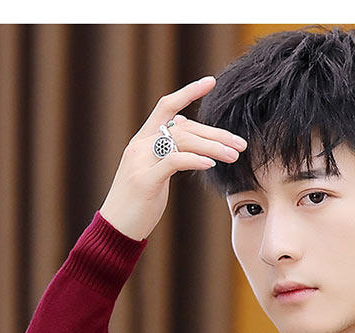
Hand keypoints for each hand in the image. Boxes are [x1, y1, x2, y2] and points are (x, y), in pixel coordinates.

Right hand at [98, 75, 247, 240]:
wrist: (115, 228)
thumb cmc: (137, 203)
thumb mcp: (152, 172)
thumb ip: (165, 150)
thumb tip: (179, 126)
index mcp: (142, 141)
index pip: (166, 107)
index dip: (188, 92)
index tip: (211, 82)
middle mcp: (140, 146)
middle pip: (183, 127)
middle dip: (215, 134)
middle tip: (239, 144)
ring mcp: (141, 162)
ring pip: (182, 141)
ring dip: (212, 147)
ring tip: (233, 156)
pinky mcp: (145, 181)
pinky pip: (174, 161)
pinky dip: (195, 160)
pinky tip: (211, 164)